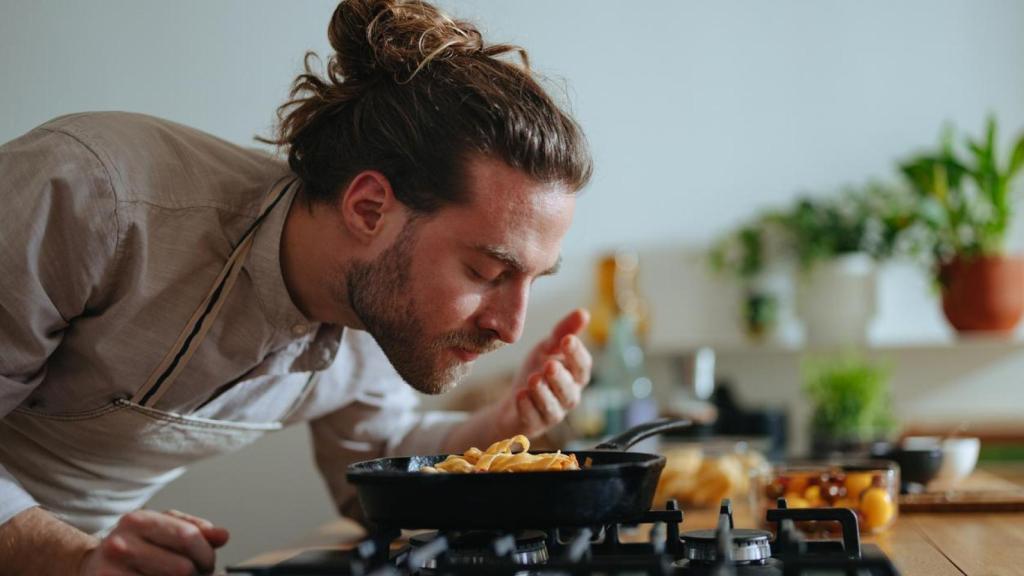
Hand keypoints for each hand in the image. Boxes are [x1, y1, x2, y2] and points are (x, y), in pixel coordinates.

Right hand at [78, 509, 228, 575]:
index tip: (208, 563)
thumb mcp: (162, 528)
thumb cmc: (135, 545)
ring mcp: (110, 570)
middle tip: (194, 574)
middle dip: (196, 575)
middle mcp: (121, 543)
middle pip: (182, 569)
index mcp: (139, 520)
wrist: (90, 566)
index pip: (188, 537)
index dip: (206, 554)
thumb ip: (195, 529)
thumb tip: (223, 536)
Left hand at [496, 308, 592, 438]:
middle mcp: (567, 397)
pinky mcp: (534, 425)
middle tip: (550, 364)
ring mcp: (551, 413)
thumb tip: (584, 312)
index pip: (583, 367)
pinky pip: (533, 418)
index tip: (567, 340)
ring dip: (544, 393)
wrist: (512, 403)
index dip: (577, 354)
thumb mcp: (546, 349)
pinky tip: (521, 395)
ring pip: (553, 407)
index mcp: (574, 377)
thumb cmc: (536, 372)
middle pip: (570, 391)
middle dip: (560, 378)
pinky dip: (527, 407)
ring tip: (534, 378)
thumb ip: (563, 332)